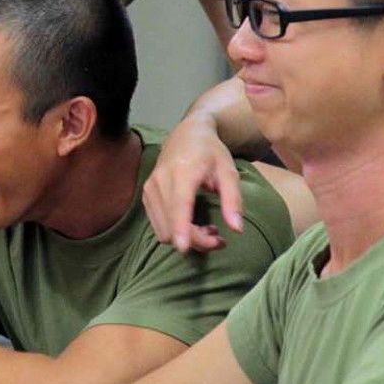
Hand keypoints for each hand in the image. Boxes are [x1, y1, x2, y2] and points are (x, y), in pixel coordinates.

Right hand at [141, 112, 244, 251]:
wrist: (186, 135)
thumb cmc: (211, 152)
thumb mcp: (229, 172)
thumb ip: (233, 200)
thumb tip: (237, 230)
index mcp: (182, 172)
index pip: (178, 205)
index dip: (181, 228)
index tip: (184, 249)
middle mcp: (160, 181)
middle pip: (171, 225)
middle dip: (196, 241)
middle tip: (220, 240)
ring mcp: (149, 189)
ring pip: (163, 230)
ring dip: (186, 238)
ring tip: (208, 230)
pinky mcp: (146, 196)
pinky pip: (158, 226)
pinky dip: (175, 232)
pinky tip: (192, 225)